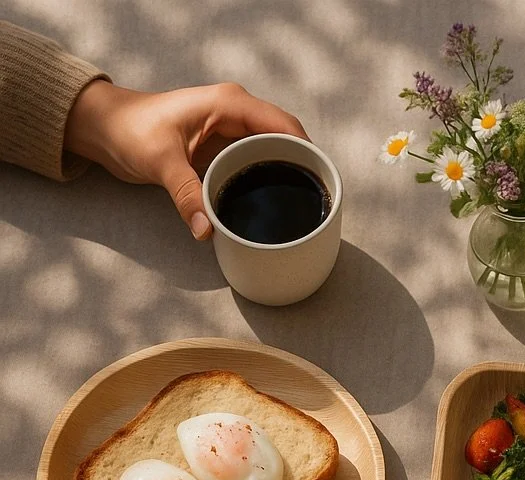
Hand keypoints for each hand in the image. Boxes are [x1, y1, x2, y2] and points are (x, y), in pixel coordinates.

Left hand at [64, 80, 307, 238]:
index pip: (284, 126)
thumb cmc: (130, 130)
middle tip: (316, 200)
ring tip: (303, 204)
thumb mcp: (160, 163)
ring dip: (288, 173)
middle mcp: (237, 113)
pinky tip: (275, 199)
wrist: (105, 127)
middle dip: (303, 166)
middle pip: (287, 139)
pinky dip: (270, 177)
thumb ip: (187, 195)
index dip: (307, 152)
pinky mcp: (225, 147)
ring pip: (275, 150)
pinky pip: (259, 160)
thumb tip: (207, 231)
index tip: (321, 181)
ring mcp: (233, 130)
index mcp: (229, 104)